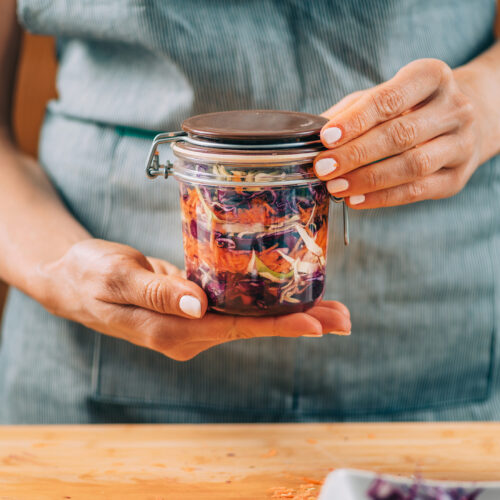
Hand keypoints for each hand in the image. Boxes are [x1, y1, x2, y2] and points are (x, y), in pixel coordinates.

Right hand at [37, 239, 350, 360]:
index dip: (278, 326)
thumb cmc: (90, 274)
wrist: (73, 277)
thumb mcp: (117, 277)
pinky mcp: (194, 304)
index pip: (236, 329)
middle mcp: (190, 331)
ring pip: (250, 317)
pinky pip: (235, 304)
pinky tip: (287, 292)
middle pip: (254, 327)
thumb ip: (158, 291)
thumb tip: (199, 306)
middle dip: (299, 322)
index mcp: (174, 330)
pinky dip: (265, 300)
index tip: (317, 323)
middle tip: (344, 318)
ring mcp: (194, 319)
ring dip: (290, 311)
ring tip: (333, 308)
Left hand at [314, 58, 482, 207]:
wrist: (467, 121)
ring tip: (336, 187)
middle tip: (323, 168)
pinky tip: (355, 200)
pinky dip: (383, 198)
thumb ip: (350, 112)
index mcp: (432, 77)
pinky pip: (418, 191)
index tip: (326, 137)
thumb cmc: (410, 107)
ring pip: (413, 165)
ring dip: (369, 179)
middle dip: (356, 154)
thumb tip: (311, 134)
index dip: (357, 120)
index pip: (391, 98)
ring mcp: (461, 144)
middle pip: (401, 134)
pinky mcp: (458, 177)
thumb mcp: (382, 96)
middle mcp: (454, 108)